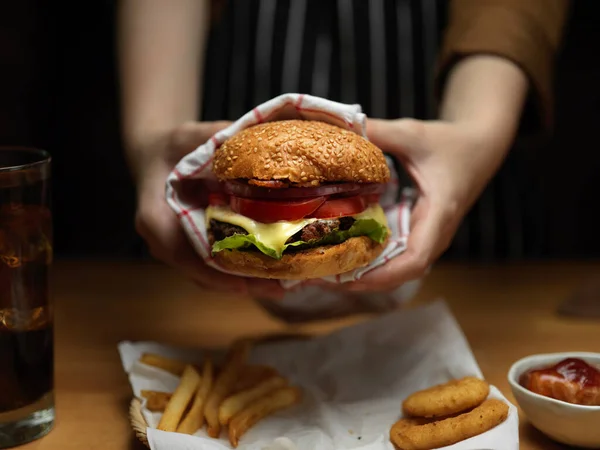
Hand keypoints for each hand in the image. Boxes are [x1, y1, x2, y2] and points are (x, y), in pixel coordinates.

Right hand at [131, 121, 284, 298]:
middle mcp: (164, 240)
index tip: (244, 279)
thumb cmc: (171, 147)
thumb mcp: (187, 136)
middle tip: (279, 286)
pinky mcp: (195, 248)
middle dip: (242, 282)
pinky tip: (275, 272)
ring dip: (247, 282)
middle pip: (202, 272)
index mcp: (154, 216)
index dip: (213, 269)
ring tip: (285, 285)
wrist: (157, 156)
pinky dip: (244, 271)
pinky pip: (218, 267)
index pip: (180, 251)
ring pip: (212, 276)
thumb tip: (252, 137)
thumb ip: (213, 137)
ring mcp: (179, 248)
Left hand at [323, 118, 508, 291]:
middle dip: (364, 279)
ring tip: (327, 271)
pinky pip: (395, 256)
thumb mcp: (413, 134)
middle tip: (324, 277)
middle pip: (401, 273)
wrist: (478, 149)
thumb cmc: (449, 143)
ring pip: (397, 269)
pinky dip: (370, 260)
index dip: (383, 274)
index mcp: (438, 214)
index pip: (416, 259)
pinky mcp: (419, 234)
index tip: (350, 276)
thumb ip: (379, 133)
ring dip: (365, 273)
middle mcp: (435, 234)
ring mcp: (428, 237)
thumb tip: (341, 131)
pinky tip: (342, 253)